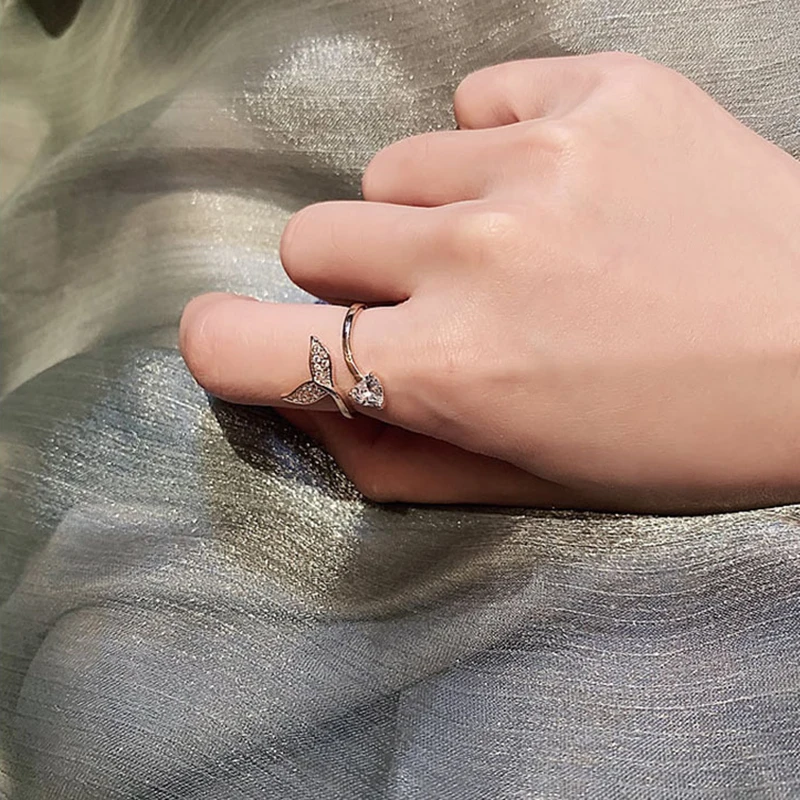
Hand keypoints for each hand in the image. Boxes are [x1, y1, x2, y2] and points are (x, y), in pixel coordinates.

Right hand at [180, 53, 799, 512]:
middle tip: (431, 303)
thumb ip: (387, 459)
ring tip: (520, 247)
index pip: (243, 343)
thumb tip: (301, 408)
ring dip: (430, 215)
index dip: (223, 344)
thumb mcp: (525, 483)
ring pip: (392, 170)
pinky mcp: (600, 91)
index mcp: (451, 372)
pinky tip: (565, 187)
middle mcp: (476, 256)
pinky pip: (479, 99)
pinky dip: (498, 146)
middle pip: (311, 236)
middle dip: (351, 279)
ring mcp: (539, 159)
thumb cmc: (679, 438)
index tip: (240, 343)